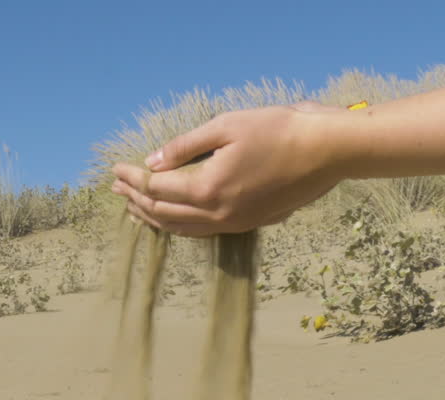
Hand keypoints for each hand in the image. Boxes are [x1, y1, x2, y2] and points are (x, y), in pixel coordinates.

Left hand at [111, 102, 344, 236]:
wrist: (327, 150)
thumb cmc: (279, 129)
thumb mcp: (226, 126)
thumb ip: (185, 146)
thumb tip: (152, 161)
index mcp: (209, 188)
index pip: (157, 189)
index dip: (133, 179)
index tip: (116, 169)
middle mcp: (218, 214)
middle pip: (164, 214)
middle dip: (136, 200)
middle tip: (117, 188)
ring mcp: (234, 223)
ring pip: (182, 228)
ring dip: (154, 218)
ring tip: (134, 207)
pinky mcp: (248, 223)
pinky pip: (203, 230)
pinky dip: (179, 224)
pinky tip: (172, 217)